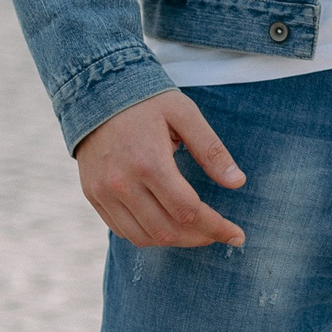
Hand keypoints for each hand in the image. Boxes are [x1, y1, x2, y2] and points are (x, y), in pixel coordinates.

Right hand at [74, 90, 246, 248]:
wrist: (96, 91)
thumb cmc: (148, 100)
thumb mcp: (185, 114)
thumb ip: (211, 150)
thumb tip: (238, 183)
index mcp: (149, 162)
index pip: (188, 211)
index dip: (216, 227)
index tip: (236, 235)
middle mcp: (122, 184)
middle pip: (166, 230)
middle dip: (199, 238)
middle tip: (219, 234)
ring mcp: (103, 192)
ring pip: (143, 237)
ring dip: (174, 241)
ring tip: (196, 232)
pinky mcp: (93, 195)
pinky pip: (121, 230)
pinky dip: (147, 235)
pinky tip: (167, 225)